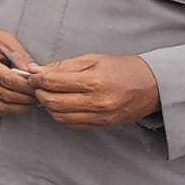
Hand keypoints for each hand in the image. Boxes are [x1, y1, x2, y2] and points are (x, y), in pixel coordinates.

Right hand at [0, 20, 39, 117]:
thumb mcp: (5, 39)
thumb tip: (36, 74)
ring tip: (30, 101)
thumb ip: (20, 56)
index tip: (39, 86)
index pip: (7, 79)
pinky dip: (6, 110)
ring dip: (18, 107)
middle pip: (3, 94)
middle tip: (39, 94)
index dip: (26, 86)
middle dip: (25, 98)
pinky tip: (17, 104)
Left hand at [34, 54, 159, 128]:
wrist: (153, 86)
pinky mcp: (103, 125)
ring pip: (60, 116)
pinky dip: (61, 115)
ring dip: (48, 106)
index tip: (32, 76)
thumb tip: (35, 70)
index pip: (53, 83)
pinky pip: (72, 124)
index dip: (37, 79)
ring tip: (49, 95)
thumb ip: (63, 66)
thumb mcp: (93, 59)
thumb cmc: (122, 68)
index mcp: (94, 81)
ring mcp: (100, 116)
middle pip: (53, 102)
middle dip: (39, 93)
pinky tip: (61, 105)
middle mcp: (97, 102)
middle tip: (37, 86)